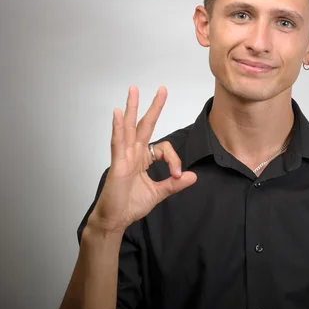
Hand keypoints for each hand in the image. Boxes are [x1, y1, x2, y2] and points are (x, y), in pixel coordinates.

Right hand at [88, 86, 196, 232]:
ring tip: (134, 90)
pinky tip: (119, 113)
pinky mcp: (117, 164)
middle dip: (153, 106)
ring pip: (129, 127)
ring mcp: (124, 156)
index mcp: (142, 158)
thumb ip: (174, 183)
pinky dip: (118, 127)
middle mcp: (133, 153)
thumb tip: (193, 176)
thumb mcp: (159, 193)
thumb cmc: (130, 205)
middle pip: (144, 124)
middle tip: (162, 89)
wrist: (116, 219)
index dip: (174, 158)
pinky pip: (118, 142)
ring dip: (132, 108)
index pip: (164, 147)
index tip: (177, 174)